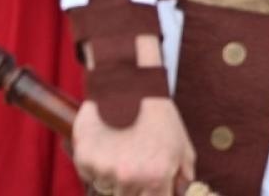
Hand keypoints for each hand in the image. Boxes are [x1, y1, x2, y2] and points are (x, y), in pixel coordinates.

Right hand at [72, 98, 195, 195]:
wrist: (126, 84)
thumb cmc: (158, 115)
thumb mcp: (182, 147)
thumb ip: (184, 177)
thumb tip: (179, 193)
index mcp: (155, 178)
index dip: (152, 194)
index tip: (149, 186)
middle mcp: (129, 178)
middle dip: (132, 187)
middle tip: (133, 164)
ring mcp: (103, 169)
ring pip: (107, 188)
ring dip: (112, 177)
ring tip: (119, 152)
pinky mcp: (83, 157)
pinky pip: (88, 175)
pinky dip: (94, 167)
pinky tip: (104, 147)